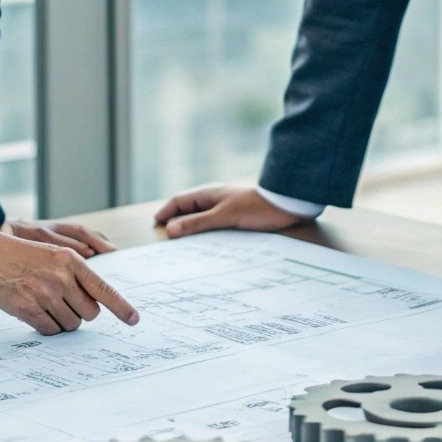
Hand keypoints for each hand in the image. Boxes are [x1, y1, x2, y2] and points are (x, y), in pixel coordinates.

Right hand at [0, 220, 138, 334]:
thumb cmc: (26, 257)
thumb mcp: (56, 255)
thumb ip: (77, 276)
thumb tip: (97, 305)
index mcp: (71, 261)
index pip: (103, 289)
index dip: (121, 307)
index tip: (134, 320)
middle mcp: (60, 277)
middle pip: (89, 313)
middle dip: (82, 313)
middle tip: (66, 303)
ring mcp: (44, 294)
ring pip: (71, 324)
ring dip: (64, 320)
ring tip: (48, 304)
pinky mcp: (28, 309)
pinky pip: (51, 330)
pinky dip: (48, 327)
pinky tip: (38, 312)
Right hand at [154, 185, 303, 237]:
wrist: (286, 205)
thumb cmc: (256, 207)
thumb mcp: (224, 216)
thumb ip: (197, 223)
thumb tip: (170, 229)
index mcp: (208, 194)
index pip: (179, 201)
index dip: (166, 212)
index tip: (155, 225)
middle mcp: (214, 199)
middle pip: (188, 210)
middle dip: (175, 222)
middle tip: (164, 240)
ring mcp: (225, 208)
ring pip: (201, 219)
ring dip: (191, 230)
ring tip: (182, 247)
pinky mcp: (236, 217)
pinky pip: (213, 225)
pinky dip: (205, 234)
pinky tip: (206, 246)